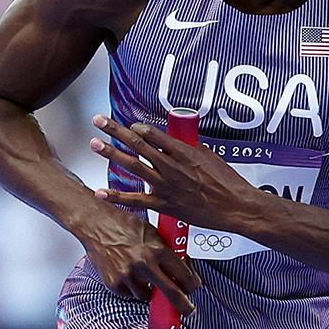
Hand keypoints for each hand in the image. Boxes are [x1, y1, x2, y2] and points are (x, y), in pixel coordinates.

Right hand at [60, 182, 201, 307]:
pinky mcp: (114, 284)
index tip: (193, 287)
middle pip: (172, 294)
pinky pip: (129, 294)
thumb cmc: (123, 224)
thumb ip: (166, 251)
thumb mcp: (152, 232)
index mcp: (157, 250)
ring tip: (142, 274)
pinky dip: (131, 287)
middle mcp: (144, 265)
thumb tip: (182, 269)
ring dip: (149, 290)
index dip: (192, 284)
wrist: (95, 224)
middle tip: (188, 310)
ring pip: (147, 296)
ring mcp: (128, 276)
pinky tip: (127, 272)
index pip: (184, 275)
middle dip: (183, 305)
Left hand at [90, 116, 260, 237]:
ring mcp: (165, 186)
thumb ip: (189, 148)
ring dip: (111, 153)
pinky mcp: (164, 204)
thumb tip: (175, 142)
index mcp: (183, 152)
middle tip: (99, 121)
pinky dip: (117, 196)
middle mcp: (171, 167)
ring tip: (94, 143)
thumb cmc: (226, 181)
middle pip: (138, 145)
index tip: (128, 124)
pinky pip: (136, 200)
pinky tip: (100, 192)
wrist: (235, 207)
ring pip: (133, 166)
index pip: (154, 135)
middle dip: (115, 131)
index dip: (137, 128)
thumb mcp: (209, 156)